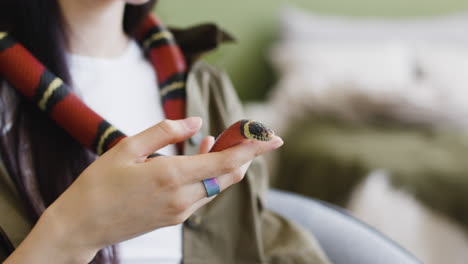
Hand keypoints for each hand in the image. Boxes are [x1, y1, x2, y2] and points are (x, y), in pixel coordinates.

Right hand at [5, 117, 282, 263]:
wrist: (82, 225)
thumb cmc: (99, 183)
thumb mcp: (127, 148)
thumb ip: (165, 132)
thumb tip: (196, 122)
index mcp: (171, 176)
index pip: (227, 162)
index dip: (253, 148)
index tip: (273, 137)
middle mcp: (182, 197)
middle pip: (230, 175)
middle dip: (245, 154)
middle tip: (251, 135)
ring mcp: (180, 210)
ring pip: (218, 184)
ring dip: (226, 163)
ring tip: (219, 140)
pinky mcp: (175, 217)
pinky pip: (203, 193)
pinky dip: (210, 175)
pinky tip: (201, 156)